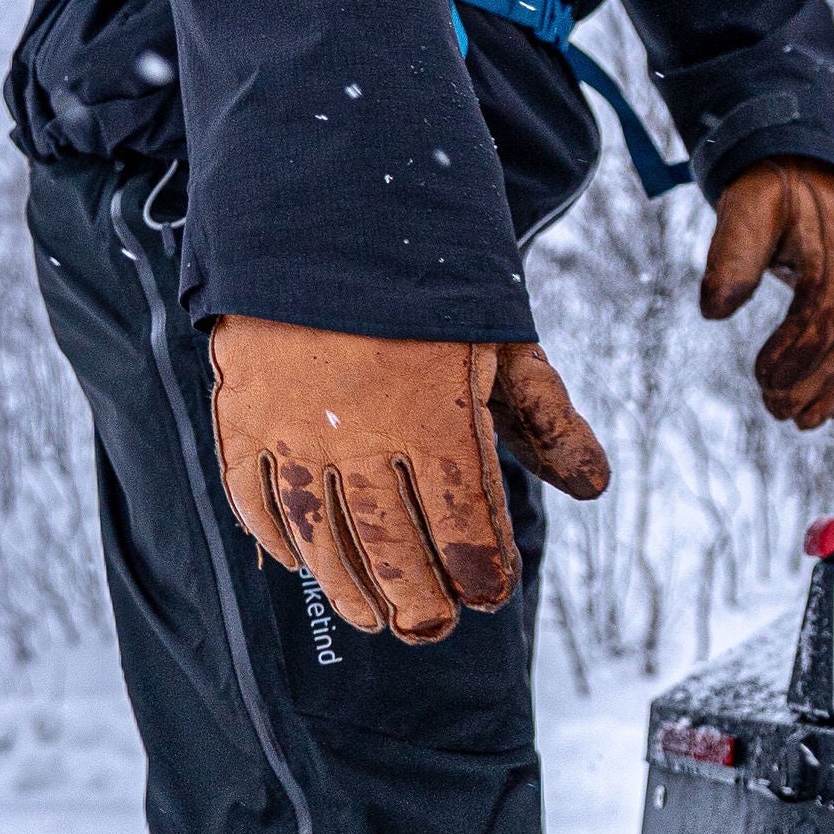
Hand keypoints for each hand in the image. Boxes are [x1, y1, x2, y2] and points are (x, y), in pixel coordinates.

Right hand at [209, 321, 608, 644]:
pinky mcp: (241, 411)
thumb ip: (545, 416)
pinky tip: (299, 564)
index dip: (482, 572)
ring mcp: (291, 426)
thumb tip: (593, 487)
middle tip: (433, 627)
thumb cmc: (431, 284)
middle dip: (419, 599)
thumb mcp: (501, 340)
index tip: (492, 596)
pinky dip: (275, 539)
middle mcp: (359, 432)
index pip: (464, 526)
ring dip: (348, 586)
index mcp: (434, 417)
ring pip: (319, 536)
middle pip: (391, 546)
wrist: (328, 205)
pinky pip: (252, 496)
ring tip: (374, 618)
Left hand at [699, 157, 833, 429]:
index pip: (821, 310)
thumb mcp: (747, 208)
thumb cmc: (774, 191)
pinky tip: (824, 410)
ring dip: (831, 390)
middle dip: (812, 379)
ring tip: (799, 422)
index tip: (761, 377)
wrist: (812, 169)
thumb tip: (713, 311)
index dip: (794, 349)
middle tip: (775, 409)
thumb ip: (731, 255)